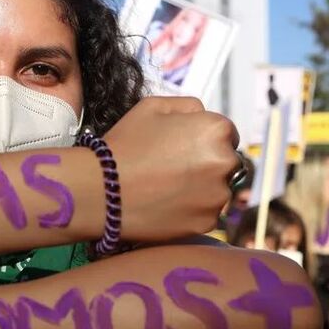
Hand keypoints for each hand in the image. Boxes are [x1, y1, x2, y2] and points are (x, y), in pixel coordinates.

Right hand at [104, 97, 239, 241]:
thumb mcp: (152, 107)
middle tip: (173, 168)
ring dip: (201, 187)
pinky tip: (166, 203)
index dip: (203, 138)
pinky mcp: (207, 222)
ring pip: (218, 189)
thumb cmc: (125, 144)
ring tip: (166, 187)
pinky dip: (191, 210)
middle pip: (226, 161)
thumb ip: (188, 106)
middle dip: (207, 163)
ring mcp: (218, 196)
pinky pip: (206, 213)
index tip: (182, 146)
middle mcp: (225, 162)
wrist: (102, 189)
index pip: (226, 133)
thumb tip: (203, 116)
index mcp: (215, 130)